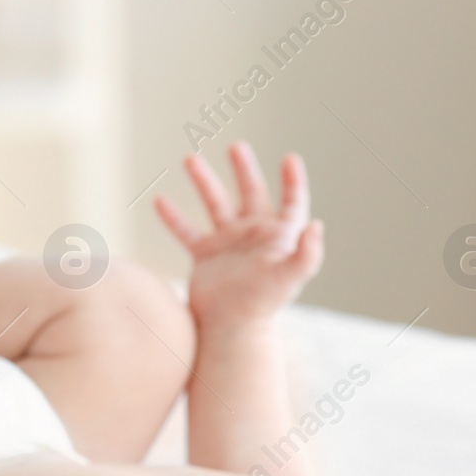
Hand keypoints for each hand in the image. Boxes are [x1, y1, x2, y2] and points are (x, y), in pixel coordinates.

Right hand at [155, 141, 323, 328]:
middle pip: (251, 193)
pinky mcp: (205, 256)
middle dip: (244, 169)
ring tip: (190, 158)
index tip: (289, 159)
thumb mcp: (288, 277)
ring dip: (204, 181)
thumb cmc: (263, 304)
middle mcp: (255, 235)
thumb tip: (317, 226)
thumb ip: (306, 254)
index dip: (293, 181)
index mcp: (279, 236)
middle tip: (237, 147)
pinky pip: (187, 231)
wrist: (231, 328)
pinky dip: (173, 218)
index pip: (292, 202)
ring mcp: (228, 243)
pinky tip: (159, 201)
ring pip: (215, 204)